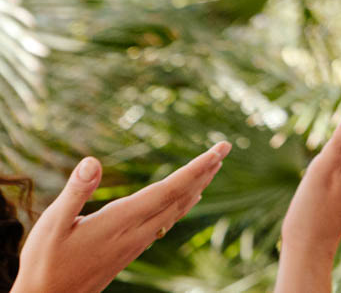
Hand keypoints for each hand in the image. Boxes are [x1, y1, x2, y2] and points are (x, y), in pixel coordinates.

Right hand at [13, 143, 228, 292]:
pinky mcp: (129, 251)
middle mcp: (135, 232)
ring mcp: (135, 243)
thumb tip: (92, 160)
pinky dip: (181, 204)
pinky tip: (185, 200)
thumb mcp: (53, 225)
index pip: (169, 189)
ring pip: (175, 210)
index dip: (196, 168)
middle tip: (225, 148)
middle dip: (204, 171)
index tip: (219, 150)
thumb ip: (75, 192)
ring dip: (196, 186)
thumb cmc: (45, 263)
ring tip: (212, 167)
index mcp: (121, 221)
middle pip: (179, 197)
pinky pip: (165, 222)